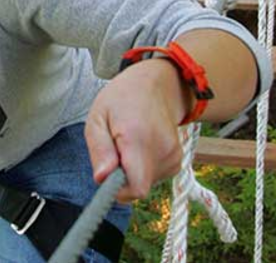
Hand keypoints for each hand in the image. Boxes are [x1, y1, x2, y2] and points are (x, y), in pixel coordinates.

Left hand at [85, 60, 190, 202]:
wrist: (158, 85)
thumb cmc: (123, 98)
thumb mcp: (98, 117)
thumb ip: (99, 149)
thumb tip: (101, 178)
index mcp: (138, 138)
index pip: (136, 188)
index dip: (118, 190)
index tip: (107, 173)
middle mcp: (162, 150)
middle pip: (137, 187)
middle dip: (121, 177)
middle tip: (115, 149)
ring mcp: (174, 156)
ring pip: (144, 183)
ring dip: (131, 171)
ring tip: (128, 143)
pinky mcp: (177, 161)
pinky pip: (153, 177)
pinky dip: (143, 168)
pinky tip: (141, 146)